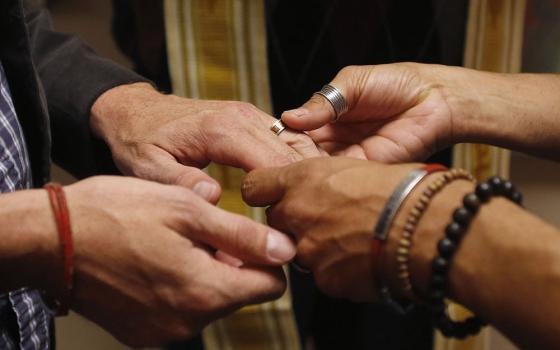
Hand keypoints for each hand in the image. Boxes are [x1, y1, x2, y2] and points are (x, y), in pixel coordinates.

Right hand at [46, 176, 294, 346]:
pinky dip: (178, 288)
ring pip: (209, 301)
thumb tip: (285, 250)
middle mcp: (188, 322)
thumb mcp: (186, 210)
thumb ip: (242, 235)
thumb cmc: (116, 214)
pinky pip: (180, 311)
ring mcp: (163, 332)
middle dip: (231, 263)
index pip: (271, 287)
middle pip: (239, 294)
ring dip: (203, 273)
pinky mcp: (141, 333)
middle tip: (200, 231)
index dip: (267, 258)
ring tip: (172, 243)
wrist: (51, 239)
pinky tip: (155, 262)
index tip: (248, 237)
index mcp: (206, 291)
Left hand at [90, 83, 323, 202]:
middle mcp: (242, 117)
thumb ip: (180, 182)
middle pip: (290, 154)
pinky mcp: (251, 117)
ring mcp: (250, 114)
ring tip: (304, 205)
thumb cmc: (139, 141)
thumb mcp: (147, 168)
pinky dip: (298, 159)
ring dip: (304, 172)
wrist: (135, 112)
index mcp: (221, 130)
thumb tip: (215, 197)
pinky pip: (287, 136)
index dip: (283, 196)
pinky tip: (298, 184)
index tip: (282, 226)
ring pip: (296, 142)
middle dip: (298, 188)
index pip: (272, 164)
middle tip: (299, 223)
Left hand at [241, 157, 417, 301]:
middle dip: (295, 221)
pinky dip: (339, 269)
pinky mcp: (326, 280)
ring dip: (319, 247)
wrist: (428, 228)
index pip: (254, 186)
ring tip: (355, 238)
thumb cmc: (402, 190)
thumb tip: (318, 187)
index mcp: (302, 179)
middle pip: (276, 220)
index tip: (273, 195)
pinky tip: (364, 257)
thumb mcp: (356, 167)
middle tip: (328, 218)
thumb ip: (323, 179)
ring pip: (301, 250)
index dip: (265, 192)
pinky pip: (324, 274)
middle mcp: (297, 213)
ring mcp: (309, 250)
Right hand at [281, 63, 455, 162]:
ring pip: (317, 169)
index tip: (261, 144)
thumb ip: (322, 102)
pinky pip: (340, 176)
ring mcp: (349, 157)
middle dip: (286, 159)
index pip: (295, 133)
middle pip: (302, 155)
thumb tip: (289, 117)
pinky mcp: (365, 169)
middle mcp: (334, 141)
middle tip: (267, 163)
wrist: (435, 99)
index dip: (280, 138)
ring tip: (283, 171)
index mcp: (327, 119)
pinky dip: (325, 178)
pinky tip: (310, 176)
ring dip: (302, 170)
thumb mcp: (352, 83)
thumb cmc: (397, 83)